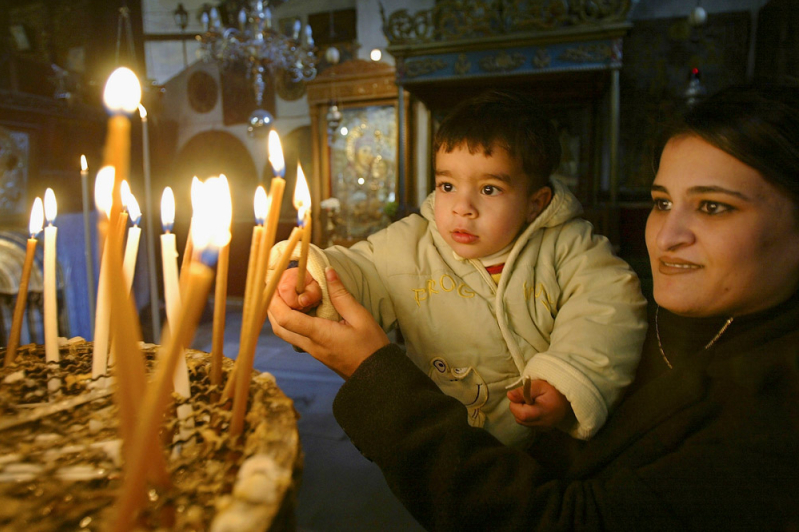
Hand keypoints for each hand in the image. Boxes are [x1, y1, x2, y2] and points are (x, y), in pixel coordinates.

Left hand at [268, 267, 388, 378]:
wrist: (376, 376)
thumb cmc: (371, 347)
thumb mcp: (361, 317)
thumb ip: (341, 295)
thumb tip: (328, 272)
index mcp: (319, 334)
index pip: (286, 318)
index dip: (275, 301)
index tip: (274, 284)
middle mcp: (310, 344)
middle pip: (278, 327)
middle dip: (271, 306)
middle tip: (275, 287)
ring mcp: (312, 351)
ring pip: (285, 333)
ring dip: (279, 314)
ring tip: (285, 295)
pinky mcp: (316, 352)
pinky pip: (295, 336)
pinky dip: (290, 320)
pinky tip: (300, 309)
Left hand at [507, 379, 569, 428]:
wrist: (567, 397)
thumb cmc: (552, 389)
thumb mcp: (538, 385)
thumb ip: (523, 391)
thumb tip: (509, 395)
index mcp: (543, 412)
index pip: (521, 414)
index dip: (516, 404)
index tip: (523, 396)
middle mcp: (543, 424)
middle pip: (520, 419)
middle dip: (519, 408)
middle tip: (529, 398)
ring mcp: (544, 428)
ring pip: (522, 422)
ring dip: (523, 412)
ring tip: (533, 403)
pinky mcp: (544, 429)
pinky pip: (529, 424)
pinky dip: (528, 417)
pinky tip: (536, 409)